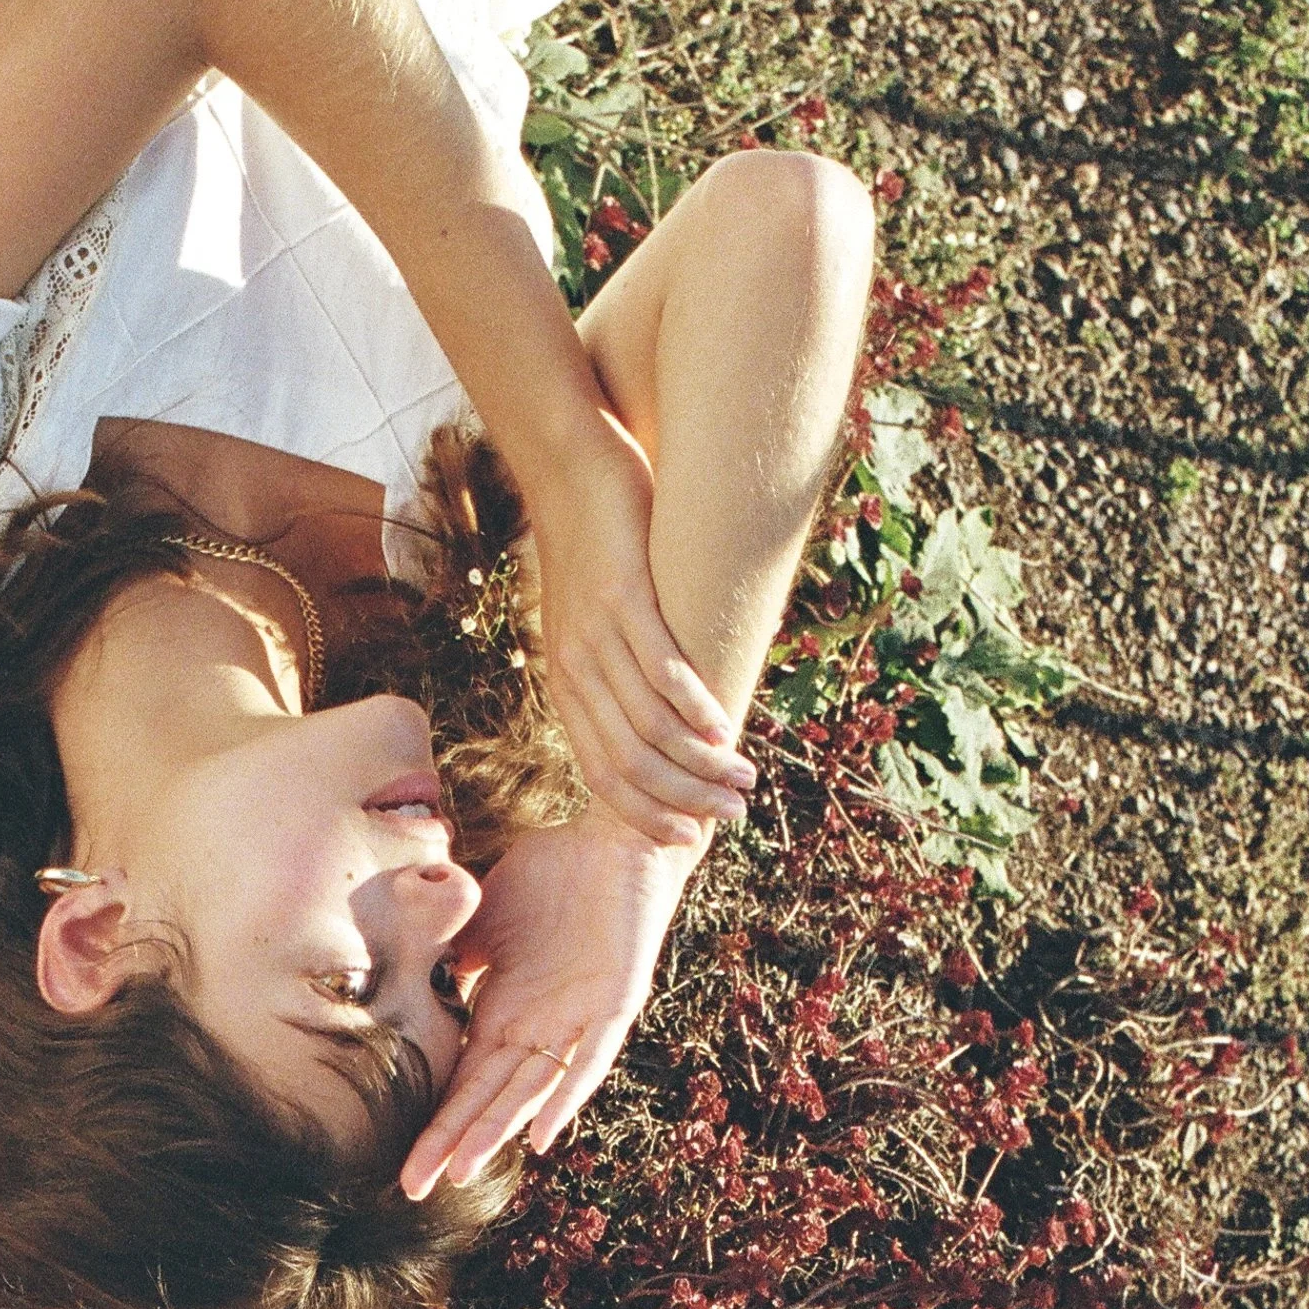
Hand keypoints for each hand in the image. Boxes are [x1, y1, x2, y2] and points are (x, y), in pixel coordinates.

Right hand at [400, 810, 708, 1198]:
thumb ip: (453, 952)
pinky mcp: (615, 1000)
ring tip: (463, 1171)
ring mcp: (577, 1018)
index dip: (437, 1123)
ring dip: (498, 1130)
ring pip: (532, 1088)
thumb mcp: (484, 917)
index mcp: (506, 1012)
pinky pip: (590, 1057)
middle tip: (417, 1188)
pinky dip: (567, 1094)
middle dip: (453, 1142)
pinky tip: (542, 1134)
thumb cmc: (551, 873)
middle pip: (490, 1097)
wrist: (614, 833)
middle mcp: (540, 1026)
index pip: (464, 1081)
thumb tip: (412, 975)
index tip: (405, 1166)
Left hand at [526, 417, 755, 848]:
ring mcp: (594, 636)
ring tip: (742, 775)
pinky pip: (659, 668)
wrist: (568, 471)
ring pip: (647, 725)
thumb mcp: (595, 620)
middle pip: (629, 763)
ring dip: (699, 761)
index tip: (691, 837)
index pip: (603, 775)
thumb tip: (664, 714)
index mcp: (567, 685)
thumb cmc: (593, 546)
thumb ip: (619, 669)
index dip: (647, 813)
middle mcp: (574, 671)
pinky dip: (694, 705)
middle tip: (733, 812)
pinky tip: (723, 724)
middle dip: (683, 799)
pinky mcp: (620, 597)